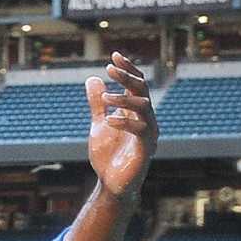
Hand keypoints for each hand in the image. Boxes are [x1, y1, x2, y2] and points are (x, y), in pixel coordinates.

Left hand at [86, 53, 156, 200]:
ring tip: (105, 98)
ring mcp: (148, 133)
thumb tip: (92, 79)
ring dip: (124, 99)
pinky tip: (108, 120)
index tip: (115, 55)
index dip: (128, 69)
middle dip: (127, 77)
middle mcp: (145, 119)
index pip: (136, 84)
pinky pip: (140, 129)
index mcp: (135, 112)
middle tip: (110, 68)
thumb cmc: (109, 156)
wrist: (112, 184)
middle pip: (142, 89)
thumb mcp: (99, 125)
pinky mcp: (146, 148)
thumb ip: (98, 104)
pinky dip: (124, 122)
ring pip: (144, 106)